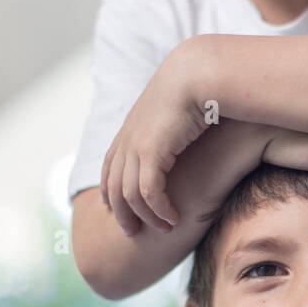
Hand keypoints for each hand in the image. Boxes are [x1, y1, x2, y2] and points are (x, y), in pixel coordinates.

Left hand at [101, 46, 214, 235]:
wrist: (197, 73)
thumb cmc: (198, 89)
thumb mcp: (180, 109)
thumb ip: (176, 125)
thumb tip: (186, 134)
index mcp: (131, 128)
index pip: (110, 166)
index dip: (109, 189)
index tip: (113, 208)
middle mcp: (127, 138)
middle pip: (113, 186)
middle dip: (120, 213)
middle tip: (133, 233)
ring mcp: (136, 146)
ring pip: (130, 195)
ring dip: (147, 217)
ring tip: (164, 230)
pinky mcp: (150, 152)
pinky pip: (149, 192)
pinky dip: (160, 210)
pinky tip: (174, 219)